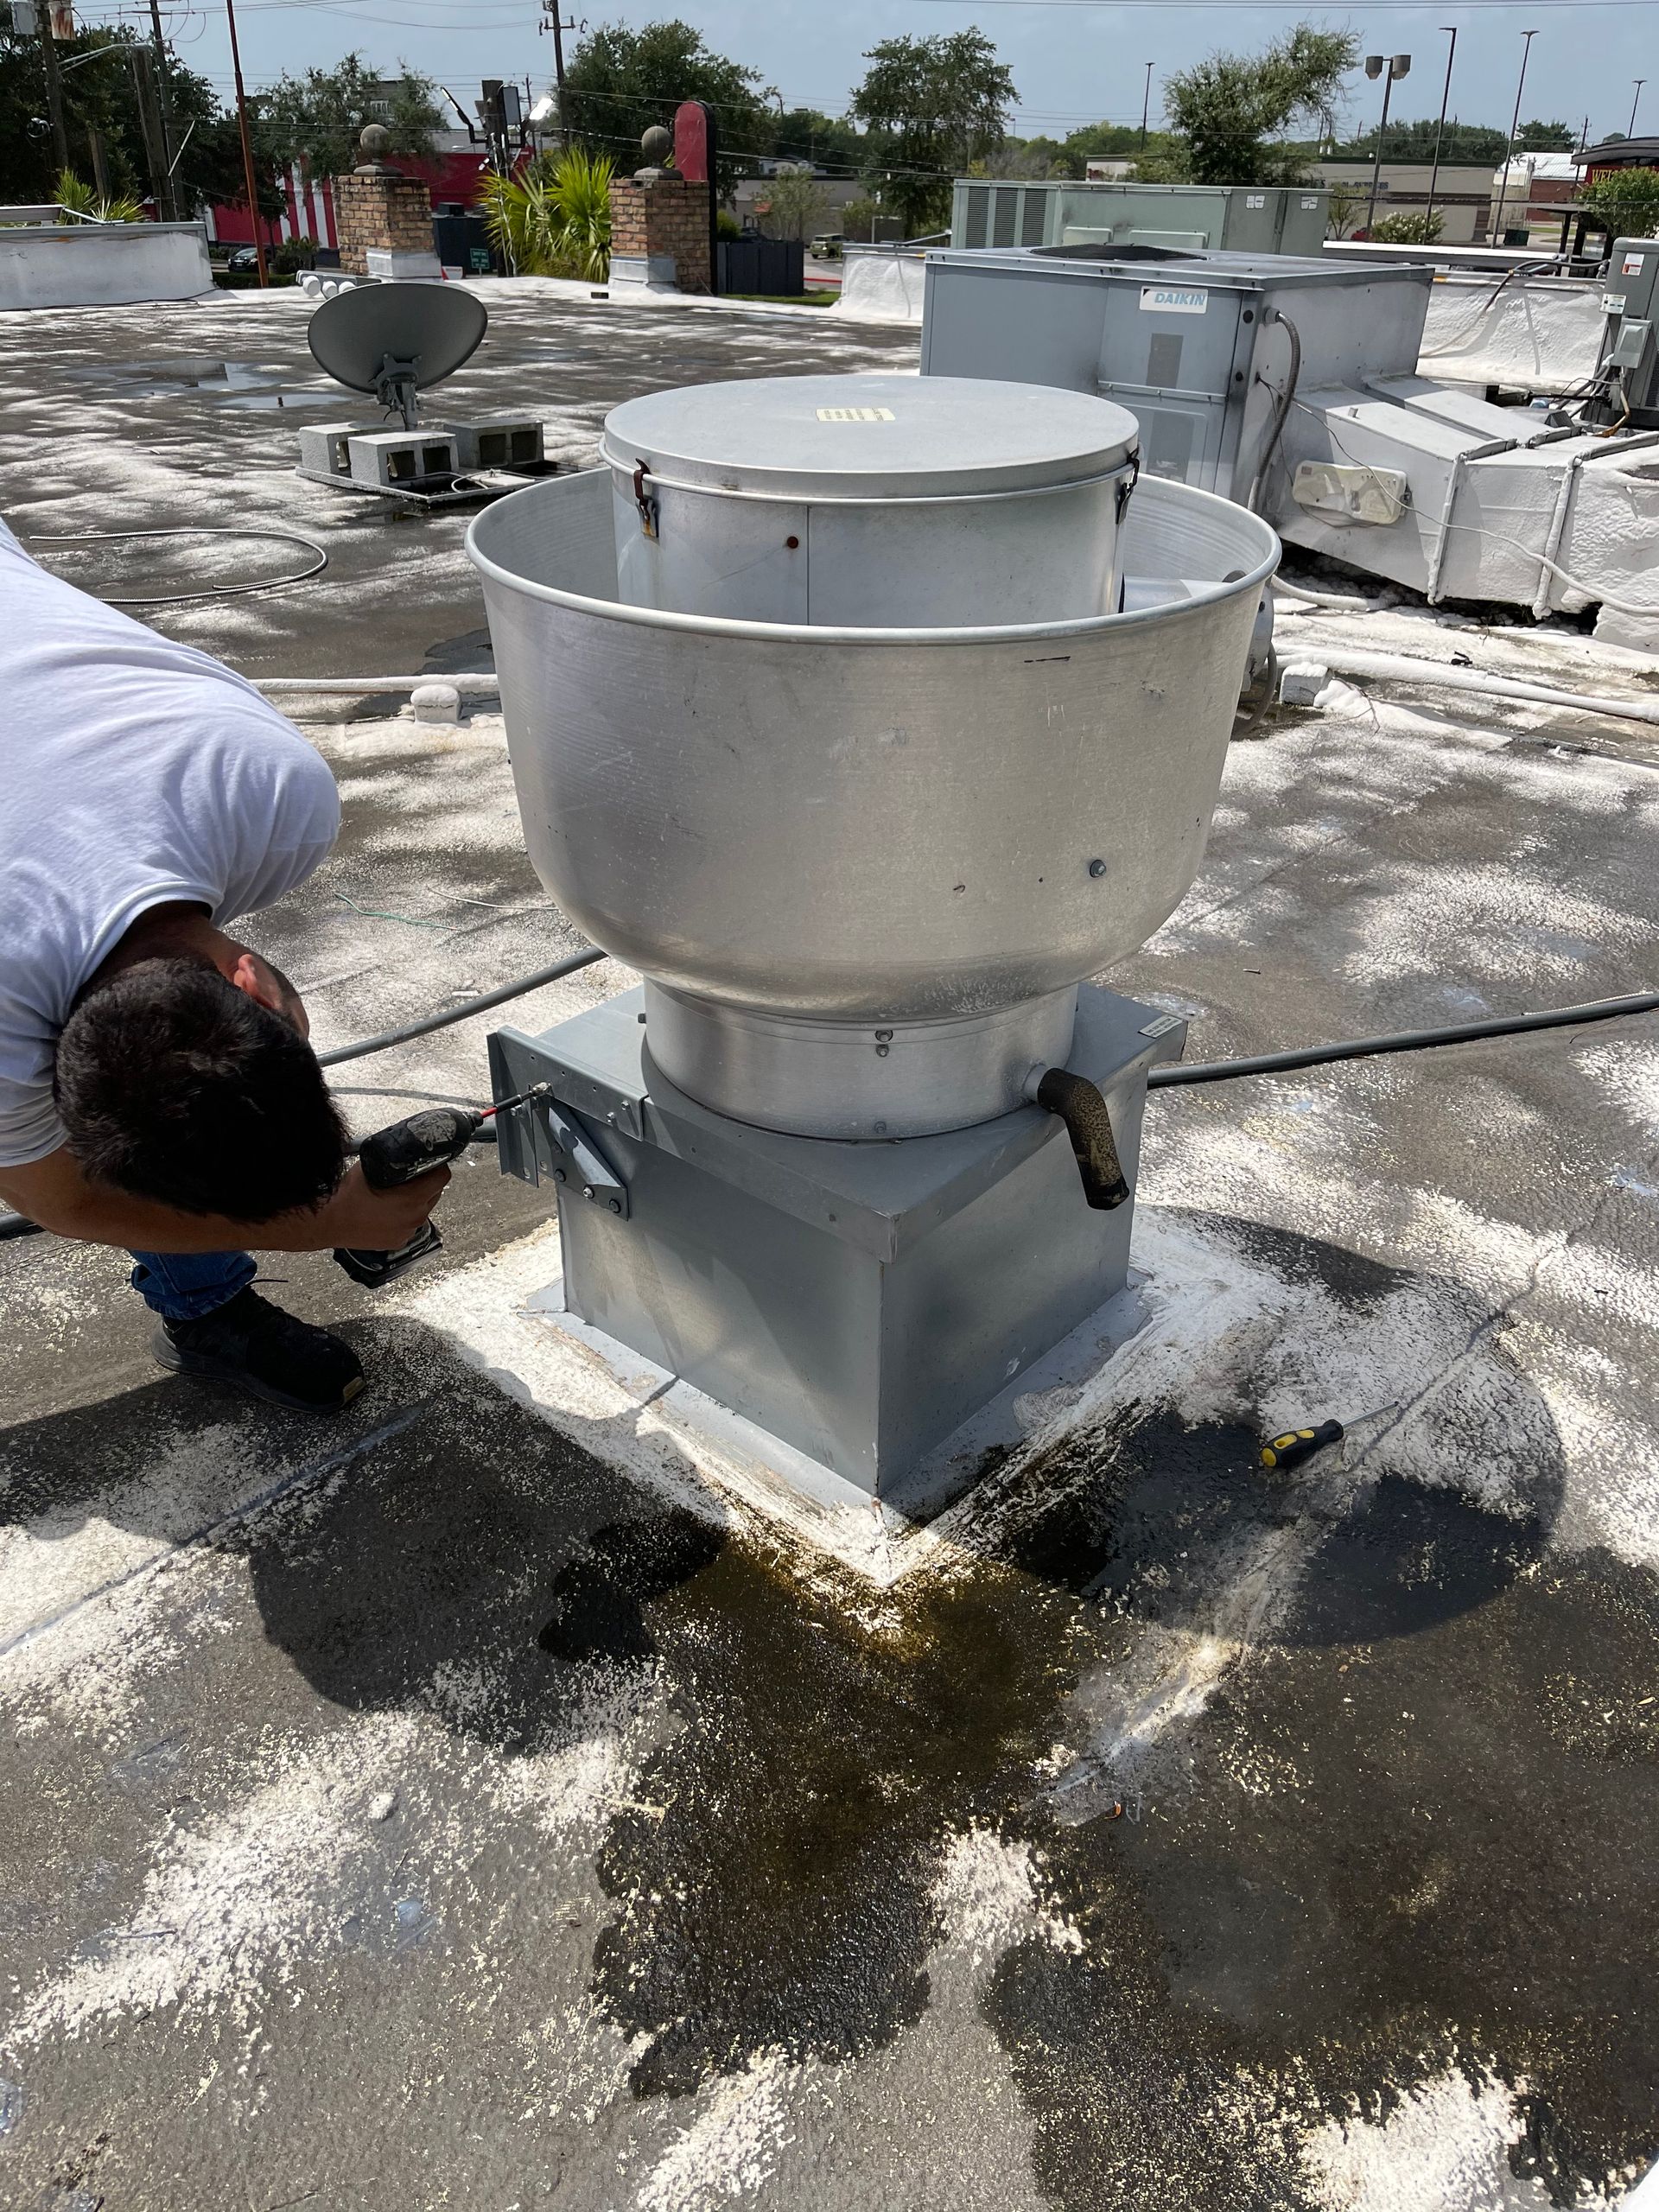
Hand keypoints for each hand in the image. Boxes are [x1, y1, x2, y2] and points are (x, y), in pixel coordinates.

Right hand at [311, 1161, 450, 1250]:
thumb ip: (392, 1162)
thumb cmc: (346, 1197)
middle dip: (426, 1184)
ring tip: (395, 1195)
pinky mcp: (398, 1241)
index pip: (442, 1177)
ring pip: (422, 1210)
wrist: (329, 1221)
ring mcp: (407, 1231)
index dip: (438, 1167)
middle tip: (411, 1177)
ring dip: (415, 1201)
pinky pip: (409, 1224)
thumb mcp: (371, 1168)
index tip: (431, 1163)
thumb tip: (400, 1154)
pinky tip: (388, 1211)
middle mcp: (415, 1217)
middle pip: (435, 1194)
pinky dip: (403, 1216)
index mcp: (413, 1198)